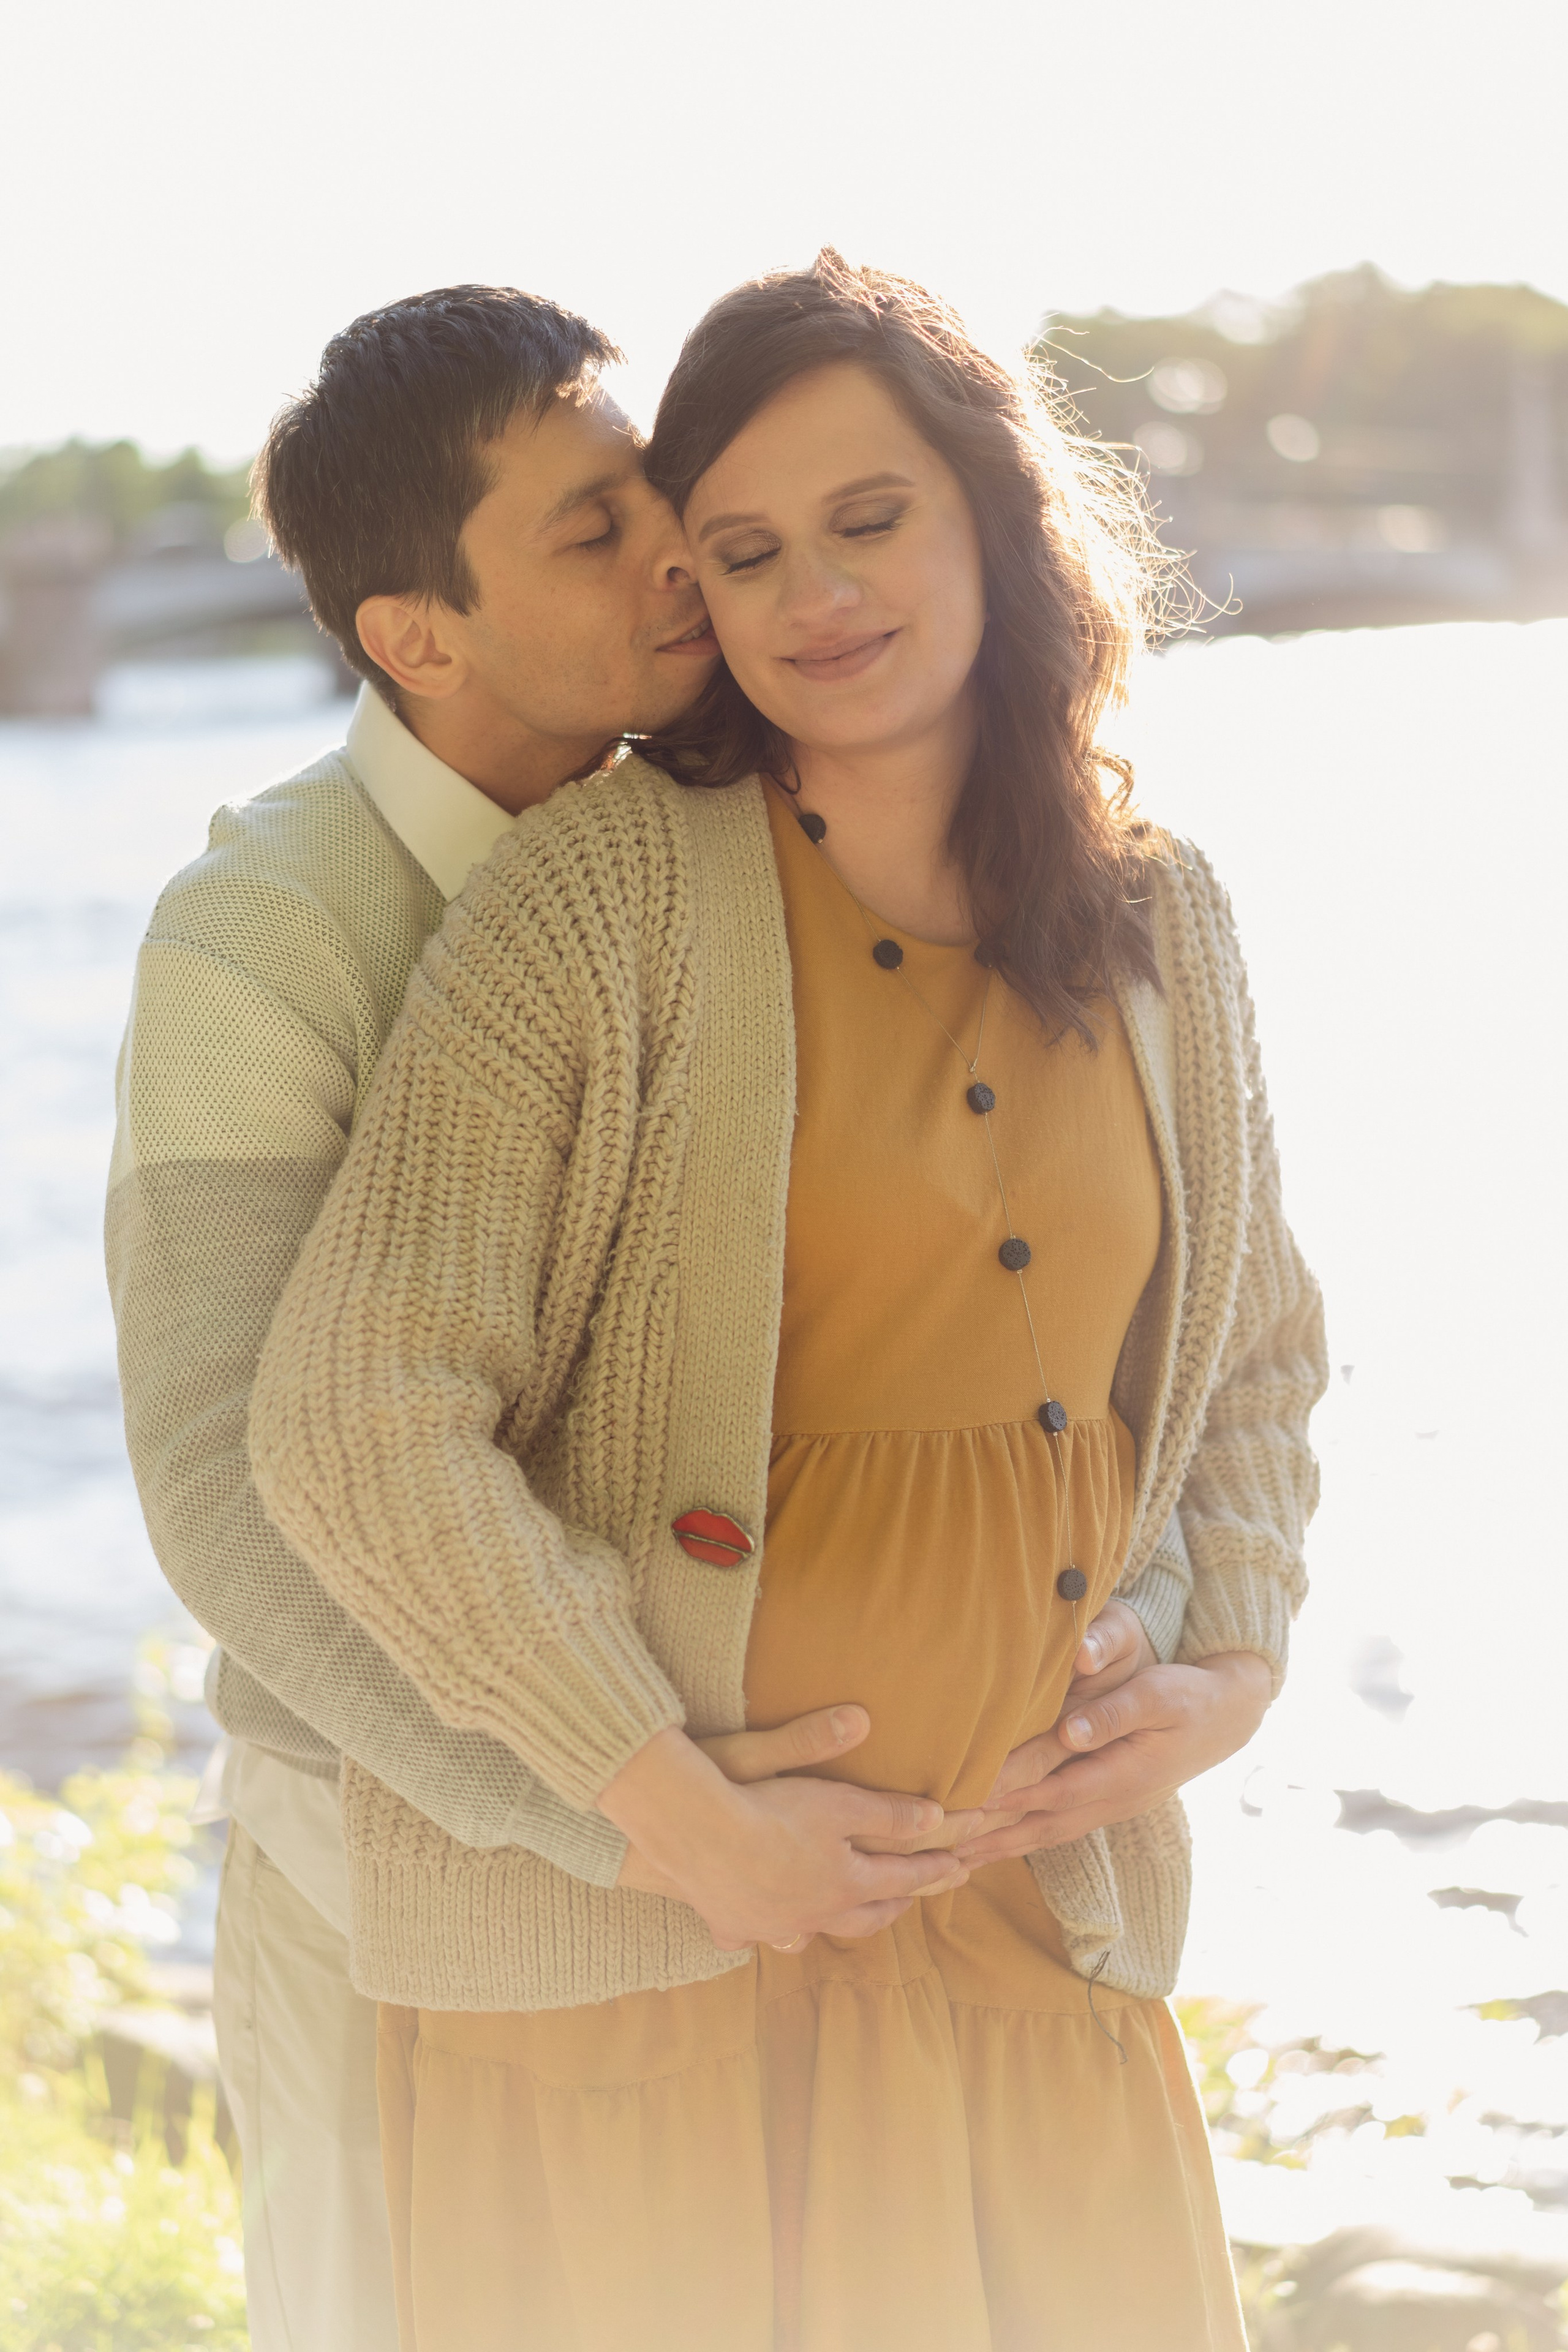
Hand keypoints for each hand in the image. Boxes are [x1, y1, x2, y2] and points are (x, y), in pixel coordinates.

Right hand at [601, 1723, 968, 1950]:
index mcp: (846, 1885)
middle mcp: (812, 1915)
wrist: (696, 1831)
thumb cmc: (771, 1809)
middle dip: (888, 1905)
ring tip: (833, 1916)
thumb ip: (887, 1812)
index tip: (956, 1868)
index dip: (932, 1871)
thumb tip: (935, 1818)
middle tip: (904, 1898)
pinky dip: (759, 1931)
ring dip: (826, 1925)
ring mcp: (769, 1925)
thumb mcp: (839, 1802)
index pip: (902, 1879)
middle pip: (861, 1916)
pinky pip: (750, 1935)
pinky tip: (755, 1928)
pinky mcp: (730, 1923)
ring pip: (807, 1934)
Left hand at [954, 1651, 1272, 1864]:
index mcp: (1124, 1773)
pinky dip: (1022, 1839)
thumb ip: (1115, 1714)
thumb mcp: (1159, 1695)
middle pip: (1042, 1823)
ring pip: (1046, 1833)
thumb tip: (1072, 1732)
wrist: (1225, 1717)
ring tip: (955, 1857)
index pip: (1054, 1788)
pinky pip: (1056, 1828)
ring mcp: (1110, 1806)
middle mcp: (1112, 1800)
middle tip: (942, 1846)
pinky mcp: (1105, 1802)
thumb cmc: (1188, 1697)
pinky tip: (995, 1843)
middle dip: (992, 1836)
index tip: (965, 1802)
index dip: (1010, 1795)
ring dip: (1002, 1846)